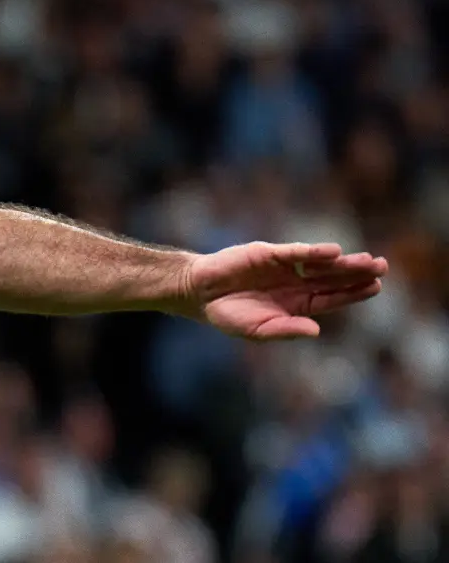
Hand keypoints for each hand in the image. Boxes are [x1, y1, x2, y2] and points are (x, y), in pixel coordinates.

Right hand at [182, 242, 387, 340]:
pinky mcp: (267, 254)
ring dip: (343, 261)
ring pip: (319, 263)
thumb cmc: (228, 315)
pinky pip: (294, 253)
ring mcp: (282, 267)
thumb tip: (315, 330)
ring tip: (368, 259)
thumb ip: (286, 329)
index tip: (376, 287)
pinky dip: (312, 251)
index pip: (331, 297)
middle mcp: (294, 283)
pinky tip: (332, 252)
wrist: (199, 293)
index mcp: (296, 304)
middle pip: (332, 278)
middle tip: (382, 266)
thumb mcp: (258, 330)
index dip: (353, 293)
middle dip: (357, 273)